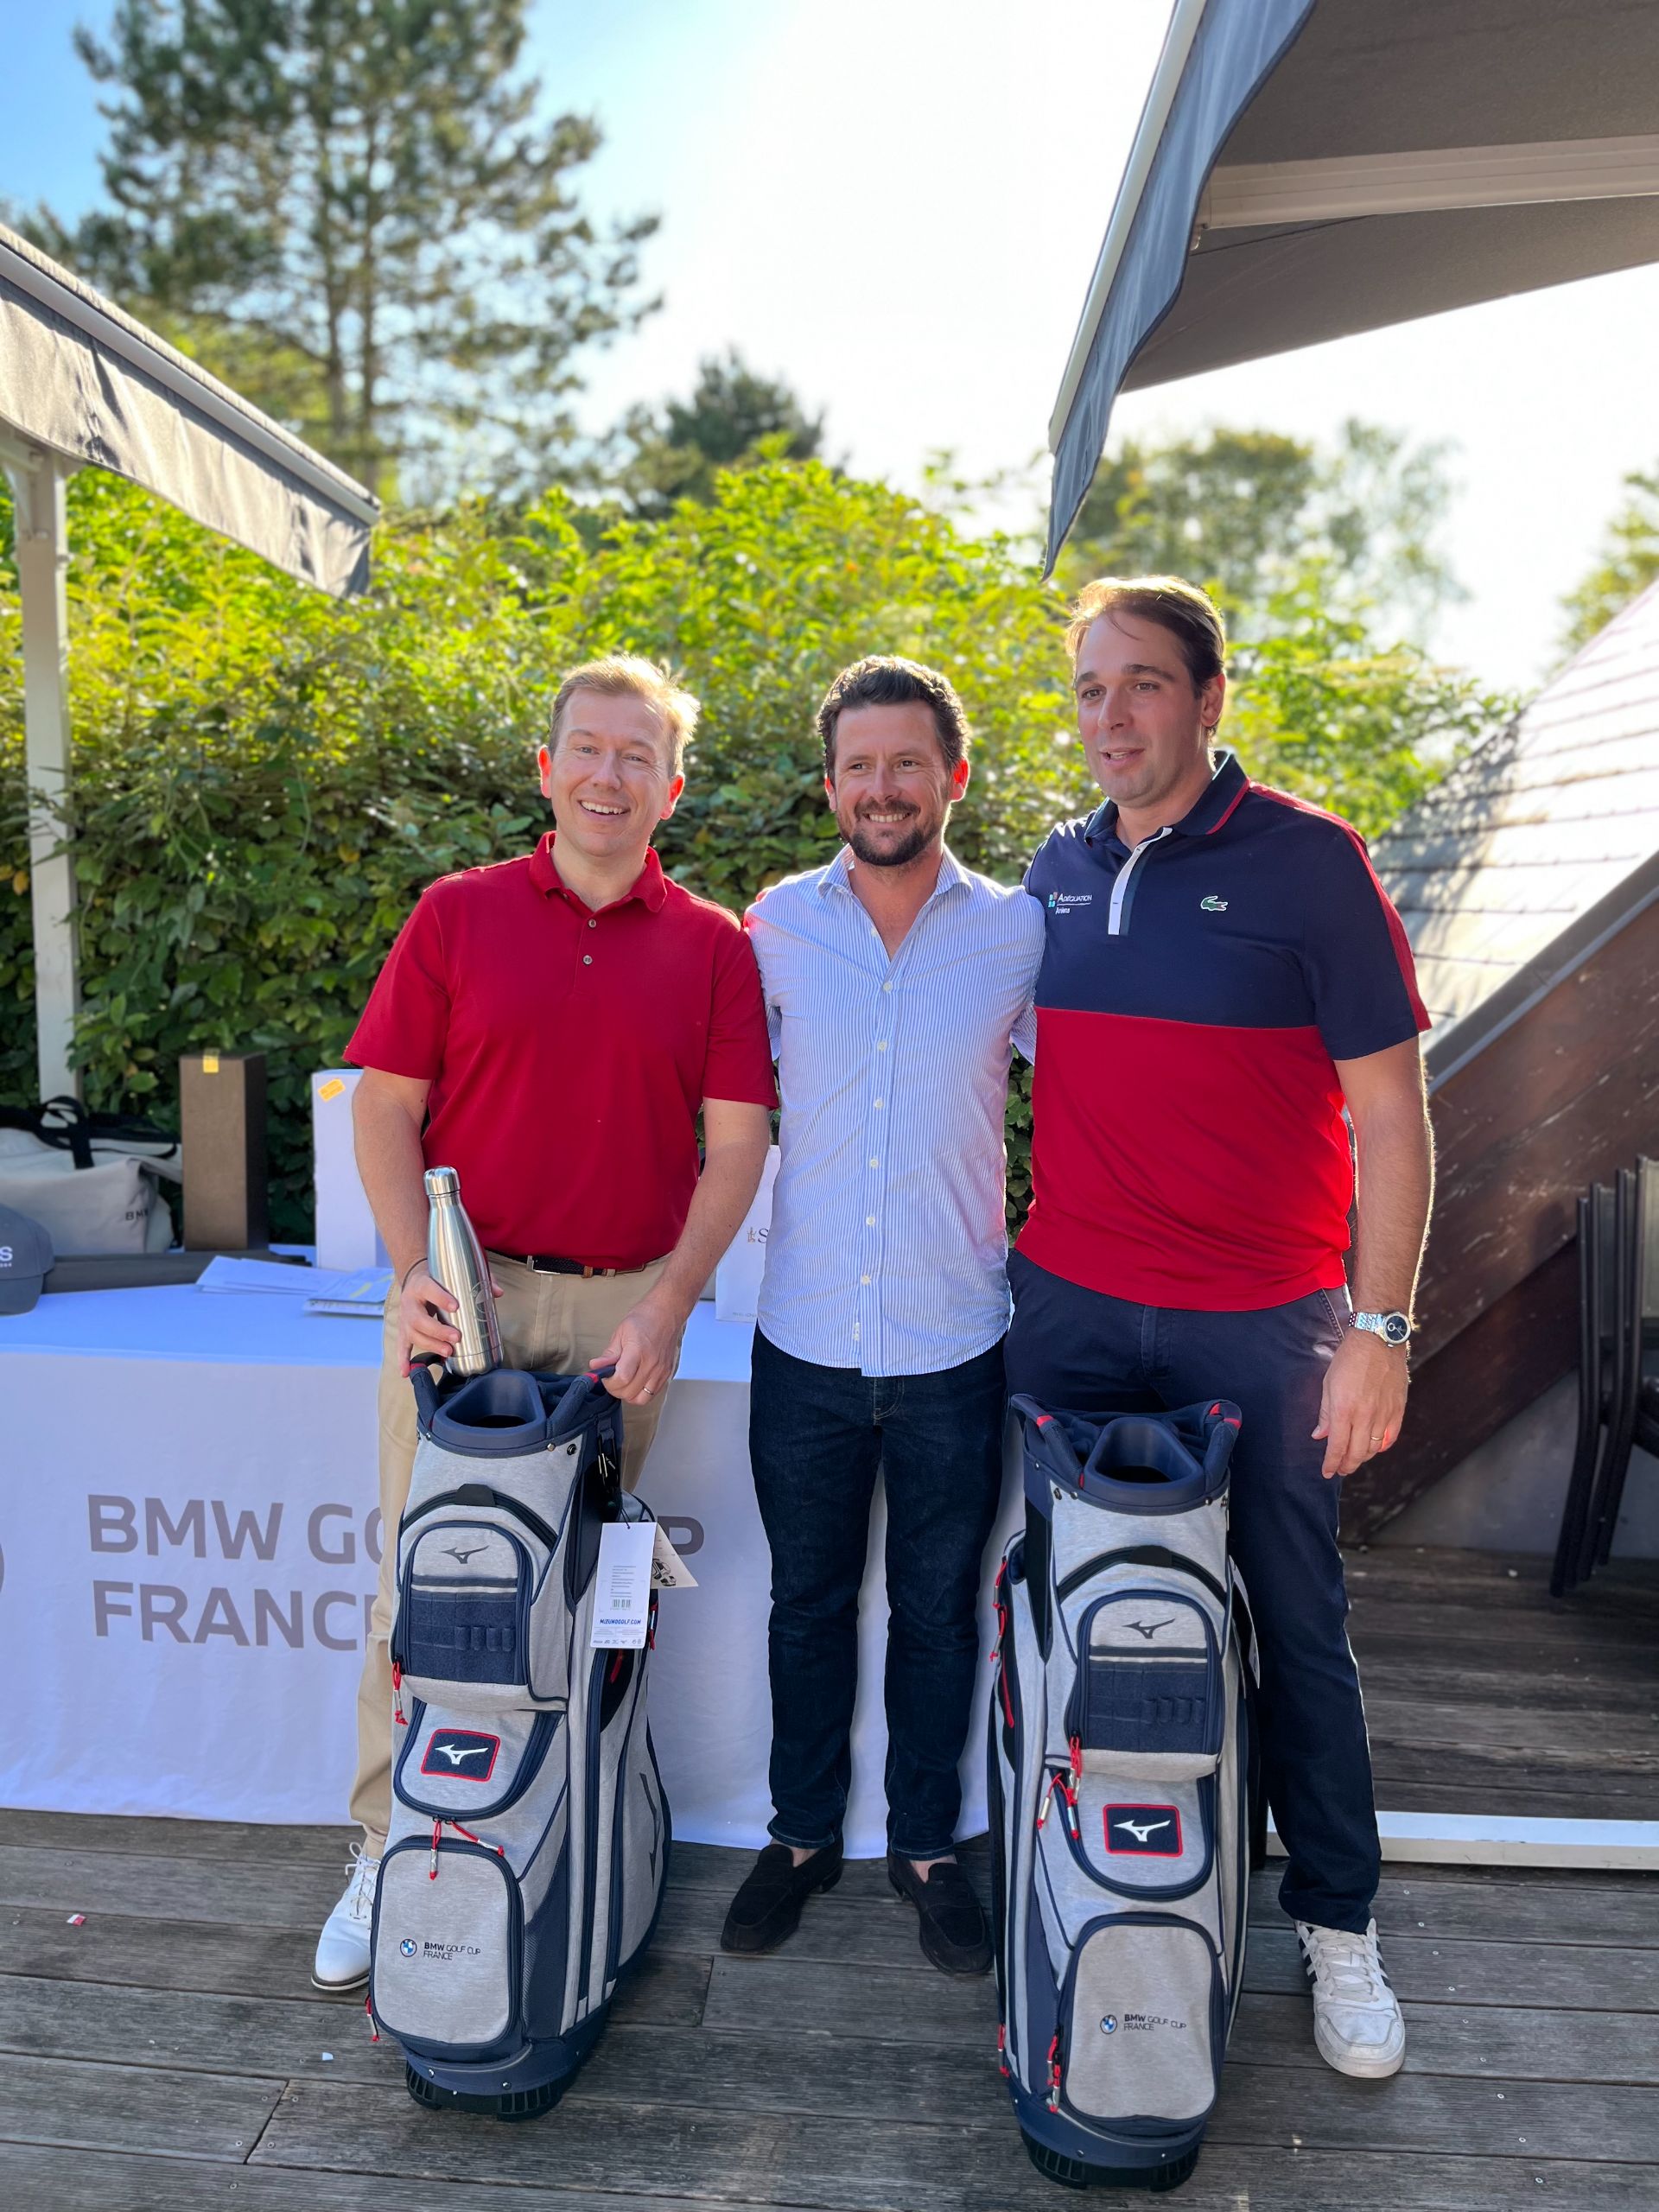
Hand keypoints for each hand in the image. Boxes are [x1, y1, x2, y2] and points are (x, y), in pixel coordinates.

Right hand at [398, 1260, 501, 1372]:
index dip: (441, 1298)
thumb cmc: (437, 1278)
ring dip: (430, 1345)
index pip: (429, 1289)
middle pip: (419, 1319)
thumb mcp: (454, 1273)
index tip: (456, 1306)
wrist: (414, 1279)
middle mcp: (410, 1302)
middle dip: (438, 1331)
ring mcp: (405, 1317)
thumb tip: (498, 1292)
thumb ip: (478, 1279)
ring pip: (413, 1334)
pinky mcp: (404, 1329)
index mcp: (421, 1284)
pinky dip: (404, 1359)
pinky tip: (406, 1371)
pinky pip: (402, 1345)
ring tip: (448, 1352)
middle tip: (456, 1338)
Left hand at [591, 1288, 683, 1405]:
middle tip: (612, 1378)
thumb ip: (609, 1354)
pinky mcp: (667, 1374)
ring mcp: (661, 1370)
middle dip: (615, 1389)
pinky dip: (640, 1393)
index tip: (605, 1377)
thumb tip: (595, 1367)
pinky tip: (636, 1382)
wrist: (667, 1313)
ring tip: (624, 1382)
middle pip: (630, 1392)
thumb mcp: (621, 1332)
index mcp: (638, 1350)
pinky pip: (651, 1395)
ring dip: (628, 1394)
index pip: (622, 1379)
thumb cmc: (644, 1319)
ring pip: (641, 1399)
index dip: (609, 1383)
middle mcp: (652, 1363)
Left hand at [1312, 1326, 1407, 1478]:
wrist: (1378, 1340)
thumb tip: (1320, 1435)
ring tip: (1354, 1459)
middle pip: (1356, 1453)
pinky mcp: (1398, 1410)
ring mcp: (1384, 1414)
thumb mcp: (1328, 1384)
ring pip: (1373, 1448)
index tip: (1327, 1472)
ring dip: (1362, 1458)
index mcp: (1344, 1409)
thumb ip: (1325, 1413)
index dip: (1331, 1463)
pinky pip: (1390, 1437)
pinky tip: (1374, 1447)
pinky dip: (1381, 1447)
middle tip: (1340, 1469)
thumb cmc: (1349, 1359)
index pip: (1337, 1447)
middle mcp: (1365, 1416)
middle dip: (1346, 1465)